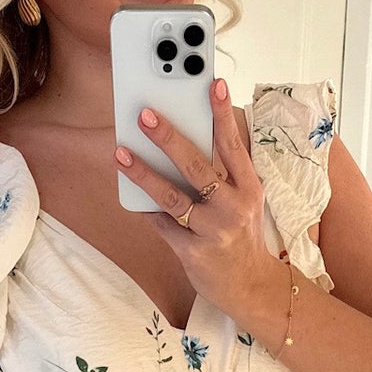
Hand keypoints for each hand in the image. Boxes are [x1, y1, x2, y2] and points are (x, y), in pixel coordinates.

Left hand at [113, 76, 281, 331]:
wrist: (250, 287)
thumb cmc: (241, 236)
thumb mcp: (244, 202)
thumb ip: (223, 175)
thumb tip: (183, 142)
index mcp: (248, 189)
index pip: (232, 146)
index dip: (222, 114)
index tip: (213, 84)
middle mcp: (233, 207)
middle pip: (197, 166)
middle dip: (168, 138)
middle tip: (145, 115)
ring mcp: (213, 231)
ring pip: (173, 196)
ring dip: (144, 173)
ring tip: (121, 153)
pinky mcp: (193, 252)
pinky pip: (163, 225)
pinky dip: (147, 209)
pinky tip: (131, 196)